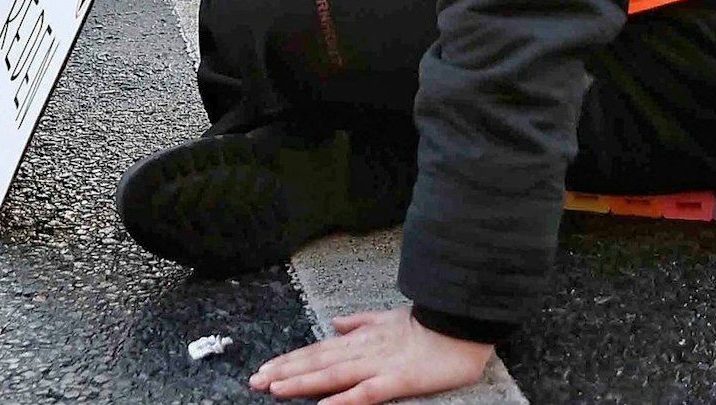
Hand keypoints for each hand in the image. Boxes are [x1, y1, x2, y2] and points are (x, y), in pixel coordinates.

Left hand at [249, 308, 492, 404]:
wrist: (460, 323)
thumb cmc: (428, 324)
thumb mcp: (387, 318)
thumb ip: (359, 322)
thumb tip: (336, 323)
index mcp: (361, 337)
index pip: (318, 350)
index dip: (290, 360)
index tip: (265, 369)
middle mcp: (363, 349)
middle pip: (317, 362)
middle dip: (284, 372)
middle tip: (255, 382)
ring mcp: (378, 364)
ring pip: (332, 375)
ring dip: (301, 382)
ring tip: (275, 389)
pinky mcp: (397, 380)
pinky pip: (366, 392)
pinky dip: (343, 399)